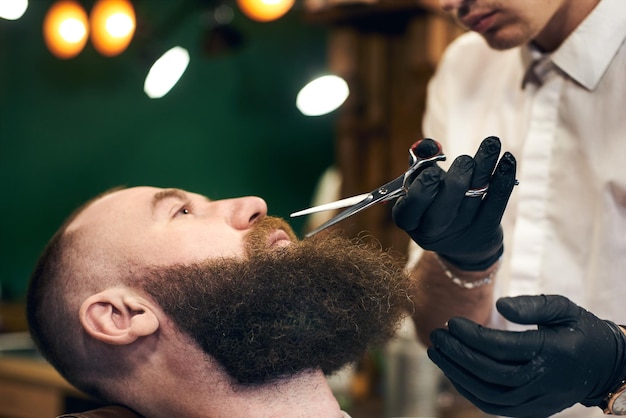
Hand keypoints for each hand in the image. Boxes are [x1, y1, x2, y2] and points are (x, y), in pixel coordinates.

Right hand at [392, 136, 516, 269]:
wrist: (461, 240)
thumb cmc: (434, 202)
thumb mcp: (420, 185)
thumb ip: (420, 163)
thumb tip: (427, 146)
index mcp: (409, 219)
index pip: (411, 205)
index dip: (422, 189)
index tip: (433, 171)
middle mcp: (432, 230)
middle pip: (444, 206)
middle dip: (457, 179)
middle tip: (466, 161)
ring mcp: (460, 231)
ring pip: (473, 196)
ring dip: (484, 166)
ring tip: (492, 143)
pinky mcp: (485, 230)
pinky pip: (496, 202)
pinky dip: (503, 179)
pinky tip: (507, 160)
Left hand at [428, 295, 625, 417]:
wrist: (604, 367)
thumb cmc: (579, 330)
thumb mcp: (564, 308)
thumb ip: (533, 305)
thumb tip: (500, 305)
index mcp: (553, 352)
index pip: (504, 348)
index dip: (473, 336)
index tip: (451, 321)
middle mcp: (545, 380)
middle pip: (492, 373)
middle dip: (458, 355)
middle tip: (437, 335)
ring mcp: (539, 400)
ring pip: (490, 395)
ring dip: (457, 374)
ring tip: (437, 352)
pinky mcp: (532, 411)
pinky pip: (494, 407)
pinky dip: (469, 391)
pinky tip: (452, 371)